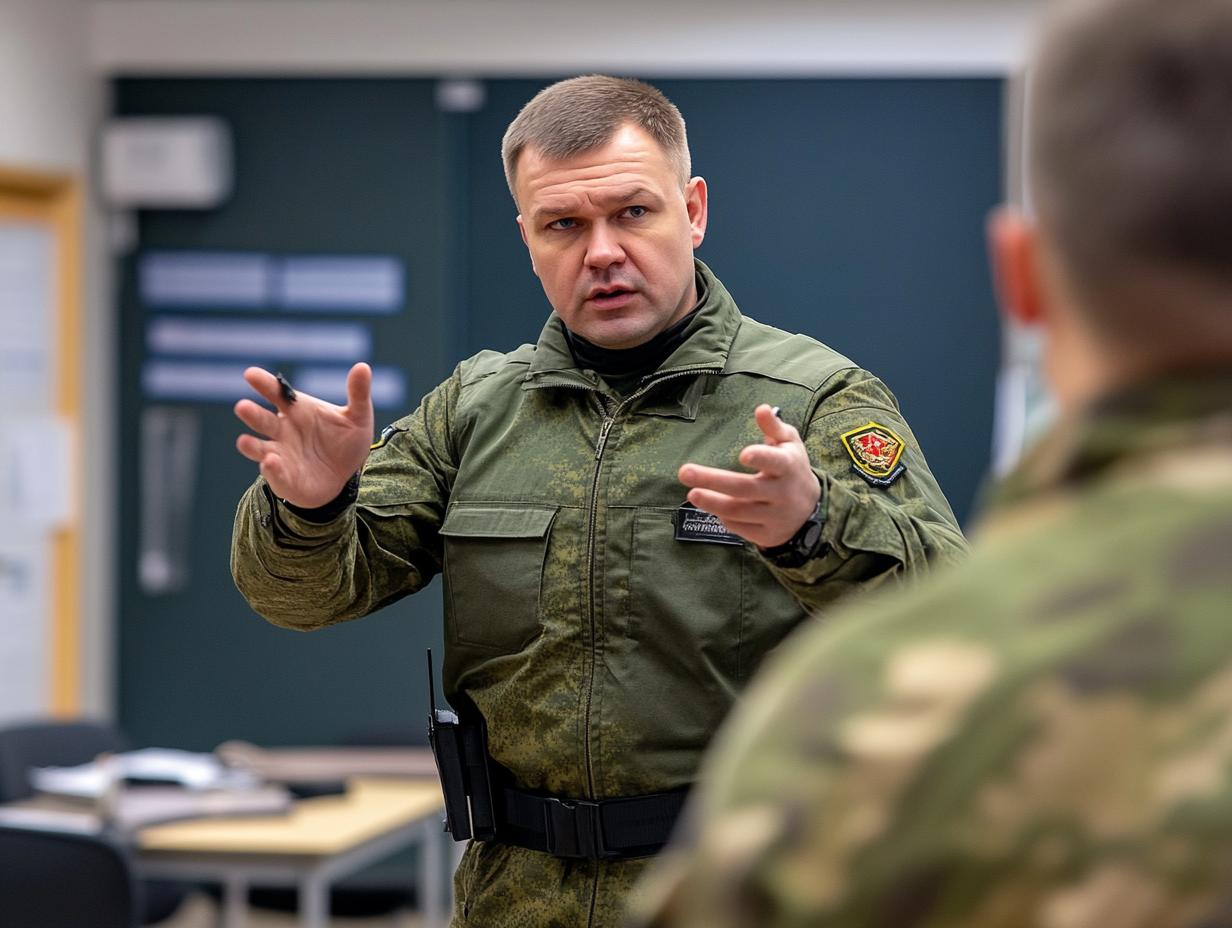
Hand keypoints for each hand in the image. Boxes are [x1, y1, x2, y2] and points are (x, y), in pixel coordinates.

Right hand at [234, 363, 373, 507]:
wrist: (346, 477)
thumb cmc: (346, 441)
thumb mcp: (358, 417)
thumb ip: (358, 393)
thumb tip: (363, 366)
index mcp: (297, 410)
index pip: (277, 393)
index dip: (264, 383)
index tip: (250, 374)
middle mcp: (282, 430)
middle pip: (262, 420)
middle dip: (251, 414)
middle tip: (242, 406)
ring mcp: (279, 454)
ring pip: (259, 448)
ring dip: (250, 445)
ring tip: (243, 442)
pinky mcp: (283, 478)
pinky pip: (274, 473)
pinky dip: (271, 469)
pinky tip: (270, 462)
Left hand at [678, 404, 820, 548]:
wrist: (811, 510)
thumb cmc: (792, 469)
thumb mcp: (790, 444)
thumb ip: (774, 427)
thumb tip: (760, 408)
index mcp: (788, 467)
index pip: (775, 463)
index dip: (761, 458)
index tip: (743, 454)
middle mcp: (782, 493)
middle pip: (745, 488)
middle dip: (713, 480)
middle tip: (684, 472)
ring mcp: (775, 516)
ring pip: (739, 511)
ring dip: (712, 503)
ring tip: (692, 494)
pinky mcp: (767, 535)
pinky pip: (741, 528)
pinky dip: (724, 518)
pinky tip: (711, 507)